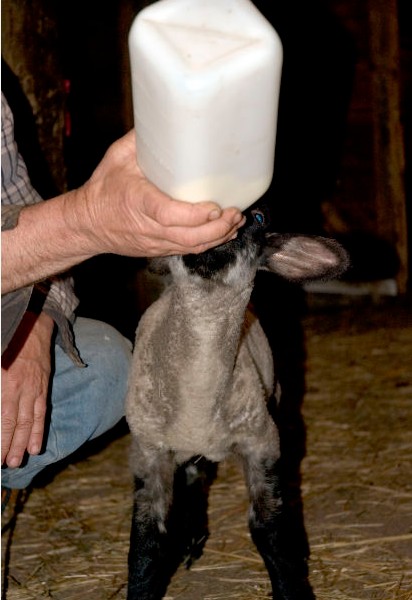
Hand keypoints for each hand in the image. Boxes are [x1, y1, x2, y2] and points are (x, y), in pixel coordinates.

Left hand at [1, 311, 53, 467]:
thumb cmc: (6, 343)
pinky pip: (41, 413)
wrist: (32, 327)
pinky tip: (37, 446)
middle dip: (9, 446)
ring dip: (24, 443)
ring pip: (29, 422)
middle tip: (5, 464)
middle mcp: (20, 389)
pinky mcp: (42, 388)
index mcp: (5, 383)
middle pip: (14, 424)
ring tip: (19, 460)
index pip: (1, 419)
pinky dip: (38, 431)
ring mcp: (33, 389)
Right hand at [67, 129, 244, 257]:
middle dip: (217, 227)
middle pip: (189, 236)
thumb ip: (141, 139)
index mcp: (137, 202)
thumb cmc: (103, 189)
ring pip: (191, 246)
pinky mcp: (160, 249)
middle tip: (235, 211)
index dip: (195, 215)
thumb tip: (165, 115)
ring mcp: (155, 241)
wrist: (87, 224)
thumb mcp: (117, 157)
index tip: (215, 206)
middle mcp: (148, 226)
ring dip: (218, 236)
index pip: (168, 215)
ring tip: (235, 220)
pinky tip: (224, 231)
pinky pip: (188, 250)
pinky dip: (209, 242)